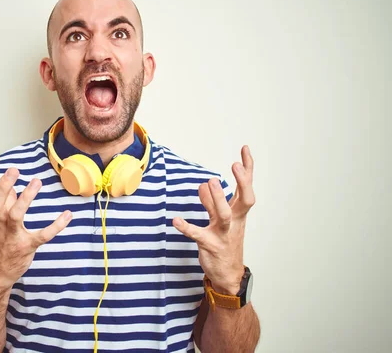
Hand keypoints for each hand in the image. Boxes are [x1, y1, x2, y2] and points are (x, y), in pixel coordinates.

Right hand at [0, 153, 71, 290]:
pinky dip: (56, 225)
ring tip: (36, 182)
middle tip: (15, 169)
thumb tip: (10, 184)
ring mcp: (12, 234)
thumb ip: (3, 202)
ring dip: (26, 198)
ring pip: (16, 215)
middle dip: (4, 184)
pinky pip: (42, 235)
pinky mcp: (26, 246)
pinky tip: (67, 215)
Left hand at [173, 146, 254, 294]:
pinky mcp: (210, 246)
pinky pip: (198, 235)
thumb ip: (212, 202)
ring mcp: (224, 234)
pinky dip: (187, 227)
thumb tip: (204, 184)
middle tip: (234, 165)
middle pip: (245, 200)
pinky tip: (176, 220)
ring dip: (217, 200)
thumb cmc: (226, 243)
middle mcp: (235, 222)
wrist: (229, 275)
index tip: (244, 149)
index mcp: (239, 213)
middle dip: (242, 182)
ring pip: (224, 216)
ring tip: (208, 184)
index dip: (247, 169)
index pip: (247, 187)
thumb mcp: (221, 219)